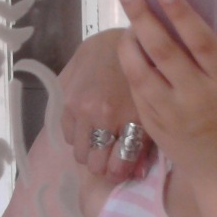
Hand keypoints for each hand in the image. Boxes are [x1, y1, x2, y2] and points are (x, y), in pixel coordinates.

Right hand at [58, 28, 153, 180]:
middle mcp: (100, 116)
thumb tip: (136, 175)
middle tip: (110, 155)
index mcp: (128, 119)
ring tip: (100, 137)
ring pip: (78, 152)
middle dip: (103, 164)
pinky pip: (66, 134)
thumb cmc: (144, 74)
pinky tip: (88, 123)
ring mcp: (80, 108)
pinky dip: (76, 135)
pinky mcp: (65, 99)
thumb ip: (145, 141)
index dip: (119, 172)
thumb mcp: (151, 107)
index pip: (116, 166)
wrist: (116, 41)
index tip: (120, 169)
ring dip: (89, 149)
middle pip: (94, 164)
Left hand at [116, 0, 216, 185]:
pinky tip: (132, 50)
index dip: (180, 11)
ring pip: (140, 70)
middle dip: (142, 15)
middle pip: (163, 49)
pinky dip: (131, 66)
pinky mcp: (154, 125)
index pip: (200, 40)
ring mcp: (171, 113)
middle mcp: (197, 96)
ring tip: (127, 20)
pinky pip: (136, 89)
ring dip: (129, 41)